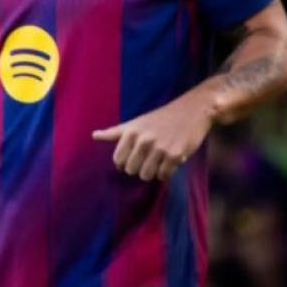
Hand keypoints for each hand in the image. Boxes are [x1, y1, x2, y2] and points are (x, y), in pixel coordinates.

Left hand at [92, 98, 211, 181]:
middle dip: (138, 168)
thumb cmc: (160, 118)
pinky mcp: (176, 155)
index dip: (123, 163)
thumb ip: (115, 132)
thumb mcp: (135, 123)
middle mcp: (143, 140)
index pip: (118, 160)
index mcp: (130, 132)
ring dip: (152, 173)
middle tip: (147, 161)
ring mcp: (160, 148)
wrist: (192, 111)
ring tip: (157, 163)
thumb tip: (94, 135)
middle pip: (131, 170)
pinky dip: (165, 173)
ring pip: (147, 175)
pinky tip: (169, 163)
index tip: (132, 160)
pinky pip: (164, 175)